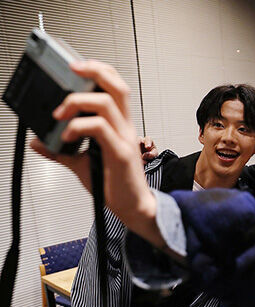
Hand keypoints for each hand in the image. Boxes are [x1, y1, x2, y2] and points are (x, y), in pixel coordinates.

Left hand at [30, 60, 162, 246]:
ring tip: (60, 114)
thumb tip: (39, 142)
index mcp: (119, 126)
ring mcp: (124, 139)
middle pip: (117, 87)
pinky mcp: (120, 153)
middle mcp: (125, 128)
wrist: (132, 206)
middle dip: (95, 71)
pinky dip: (79, 127)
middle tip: (72, 70)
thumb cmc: (114, 185)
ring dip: (78, 102)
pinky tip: (67, 136)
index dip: (99, 70)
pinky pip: (100, 129)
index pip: (115, 87)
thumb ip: (62, 151)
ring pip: (107, 103)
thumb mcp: (82, 163)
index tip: (76, 67)